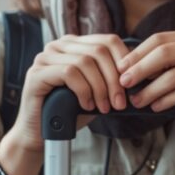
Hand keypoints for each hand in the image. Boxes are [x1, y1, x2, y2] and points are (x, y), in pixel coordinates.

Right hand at [5, 33, 130, 156]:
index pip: (108, 40)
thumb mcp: (97, 92)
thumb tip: (137, 74)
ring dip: (100, 88)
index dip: (124, 61)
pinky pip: (69, 73)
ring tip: (104, 107)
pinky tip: (87, 105)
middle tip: (120, 103)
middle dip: (114, 79)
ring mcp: (45, 57)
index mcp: (75, 45)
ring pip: (85, 62)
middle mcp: (59, 45)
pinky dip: (83, 90)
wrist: (43, 134)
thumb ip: (111, 79)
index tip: (131, 86)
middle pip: (99, 51)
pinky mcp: (37, 72)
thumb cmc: (70, 112)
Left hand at [118, 28, 174, 155]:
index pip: (160, 39)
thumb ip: (166, 66)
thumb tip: (128, 67)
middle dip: (139, 69)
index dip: (137, 54)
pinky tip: (156, 107)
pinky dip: (167, 100)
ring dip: (150, 90)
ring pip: (173, 74)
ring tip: (137, 102)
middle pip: (164, 52)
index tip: (119, 69)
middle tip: (123, 84)